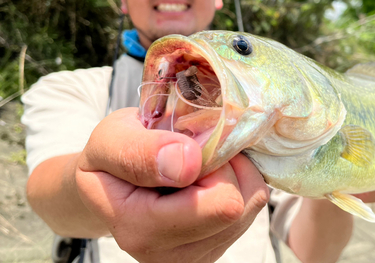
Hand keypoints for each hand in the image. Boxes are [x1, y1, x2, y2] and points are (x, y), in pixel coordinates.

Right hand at [76, 108, 268, 262]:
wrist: (108, 187)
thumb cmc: (108, 161)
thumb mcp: (109, 141)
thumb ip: (139, 152)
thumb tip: (188, 162)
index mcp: (141, 230)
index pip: (222, 202)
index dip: (215, 162)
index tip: (191, 143)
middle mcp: (170, 256)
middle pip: (240, 205)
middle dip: (225, 167)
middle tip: (194, 152)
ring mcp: (195, 257)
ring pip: (249, 206)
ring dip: (231, 175)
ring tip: (196, 167)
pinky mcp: (213, 249)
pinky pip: (249, 210)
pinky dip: (236, 185)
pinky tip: (205, 180)